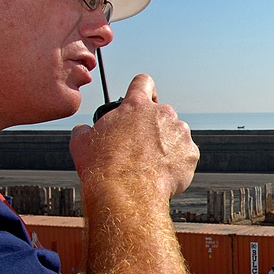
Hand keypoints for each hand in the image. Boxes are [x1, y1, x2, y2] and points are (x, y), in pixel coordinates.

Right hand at [71, 74, 198, 199]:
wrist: (126, 191)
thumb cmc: (103, 166)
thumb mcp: (82, 143)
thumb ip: (84, 130)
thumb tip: (82, 130)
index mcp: (136, 106)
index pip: (143, 82)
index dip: (143, 89)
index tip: (143, 100)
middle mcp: (162, 114)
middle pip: (162, 113)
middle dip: (154, 127)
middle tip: (142, 146)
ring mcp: (180, 133)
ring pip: (176, 134)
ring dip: (167, 144)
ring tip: (151, 164)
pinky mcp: (191, 153)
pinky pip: (186, 155)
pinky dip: (178, 163)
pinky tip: (163, 174)